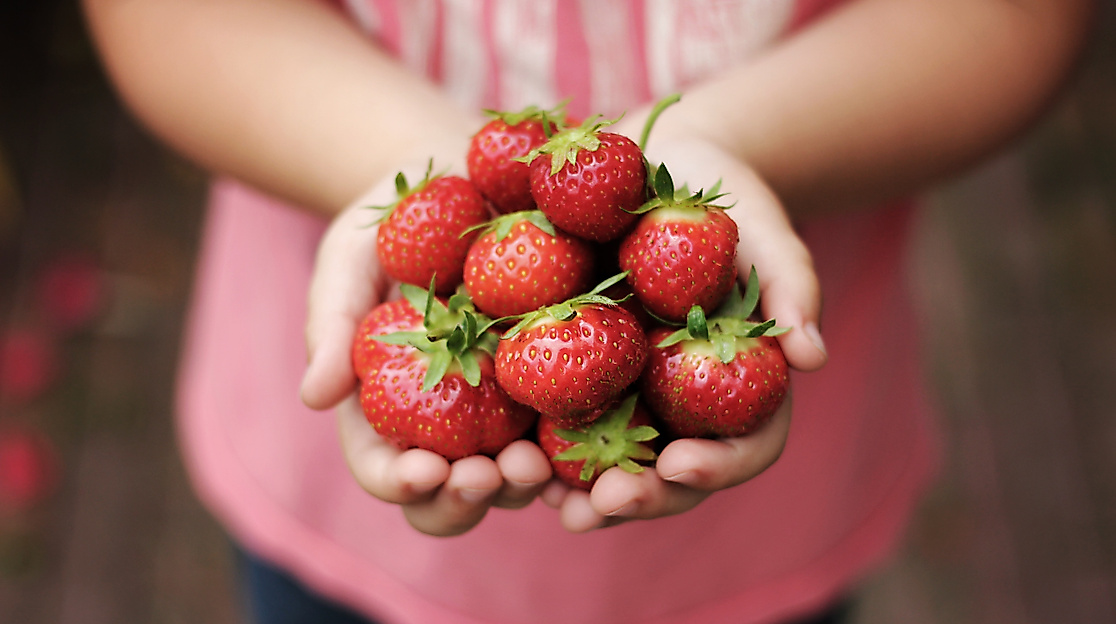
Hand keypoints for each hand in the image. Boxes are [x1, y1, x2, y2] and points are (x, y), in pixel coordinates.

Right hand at [300, 152, 552, 536]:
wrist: (463, 178)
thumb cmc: (390, 223)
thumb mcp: (347, 261)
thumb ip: (330, 325)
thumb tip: (314, 398)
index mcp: (389, 410)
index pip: (386, 470)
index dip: (400, 484)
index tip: (421, 472)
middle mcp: (449, 425)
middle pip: (453, 494)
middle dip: (467, 500)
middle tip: (486, 476)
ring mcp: (509, 409)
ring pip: (516, 476)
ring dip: (525, 484)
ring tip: (536, 461)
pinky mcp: (561, 379)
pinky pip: (575, 426)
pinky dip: (581, 447)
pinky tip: (593, 439)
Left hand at [540, 132, 826, 531]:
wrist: (649, 164)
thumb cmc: (718, 196)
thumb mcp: (761, 228)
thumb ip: (790, 285)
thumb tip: (813, 358)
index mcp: (739, 384)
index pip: (746, 444)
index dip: (720, 466)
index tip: (681, 465)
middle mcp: (683, 403)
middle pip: (673, 475)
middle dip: (644, 498)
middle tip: (604, 504)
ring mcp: (628, 394)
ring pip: (612, 465)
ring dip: (583, 494)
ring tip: (548, 501)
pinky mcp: (572, 372)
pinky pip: (556, 419)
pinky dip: (536, 444)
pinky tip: (508, 454)